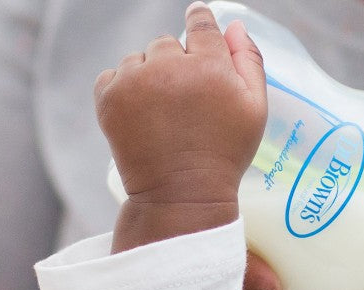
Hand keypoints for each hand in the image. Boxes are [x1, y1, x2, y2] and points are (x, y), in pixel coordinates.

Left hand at [97, 3, 264, 245]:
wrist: (181, 195)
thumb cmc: (223, 154)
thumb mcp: (254, 109)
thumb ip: (249, 60)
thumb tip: (233, 25)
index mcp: (209, 65)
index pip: (200, 22)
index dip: (198, 20)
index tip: (196, 21)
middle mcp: (170, 66)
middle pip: (166, 44)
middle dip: (174, 64)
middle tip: (183, 102)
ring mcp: (135, 81)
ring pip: (138, 59)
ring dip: (147, 77)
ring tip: (161, 115)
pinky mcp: (109, 98)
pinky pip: (112, 76)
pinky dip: (122, 91)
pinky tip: (140, 117)